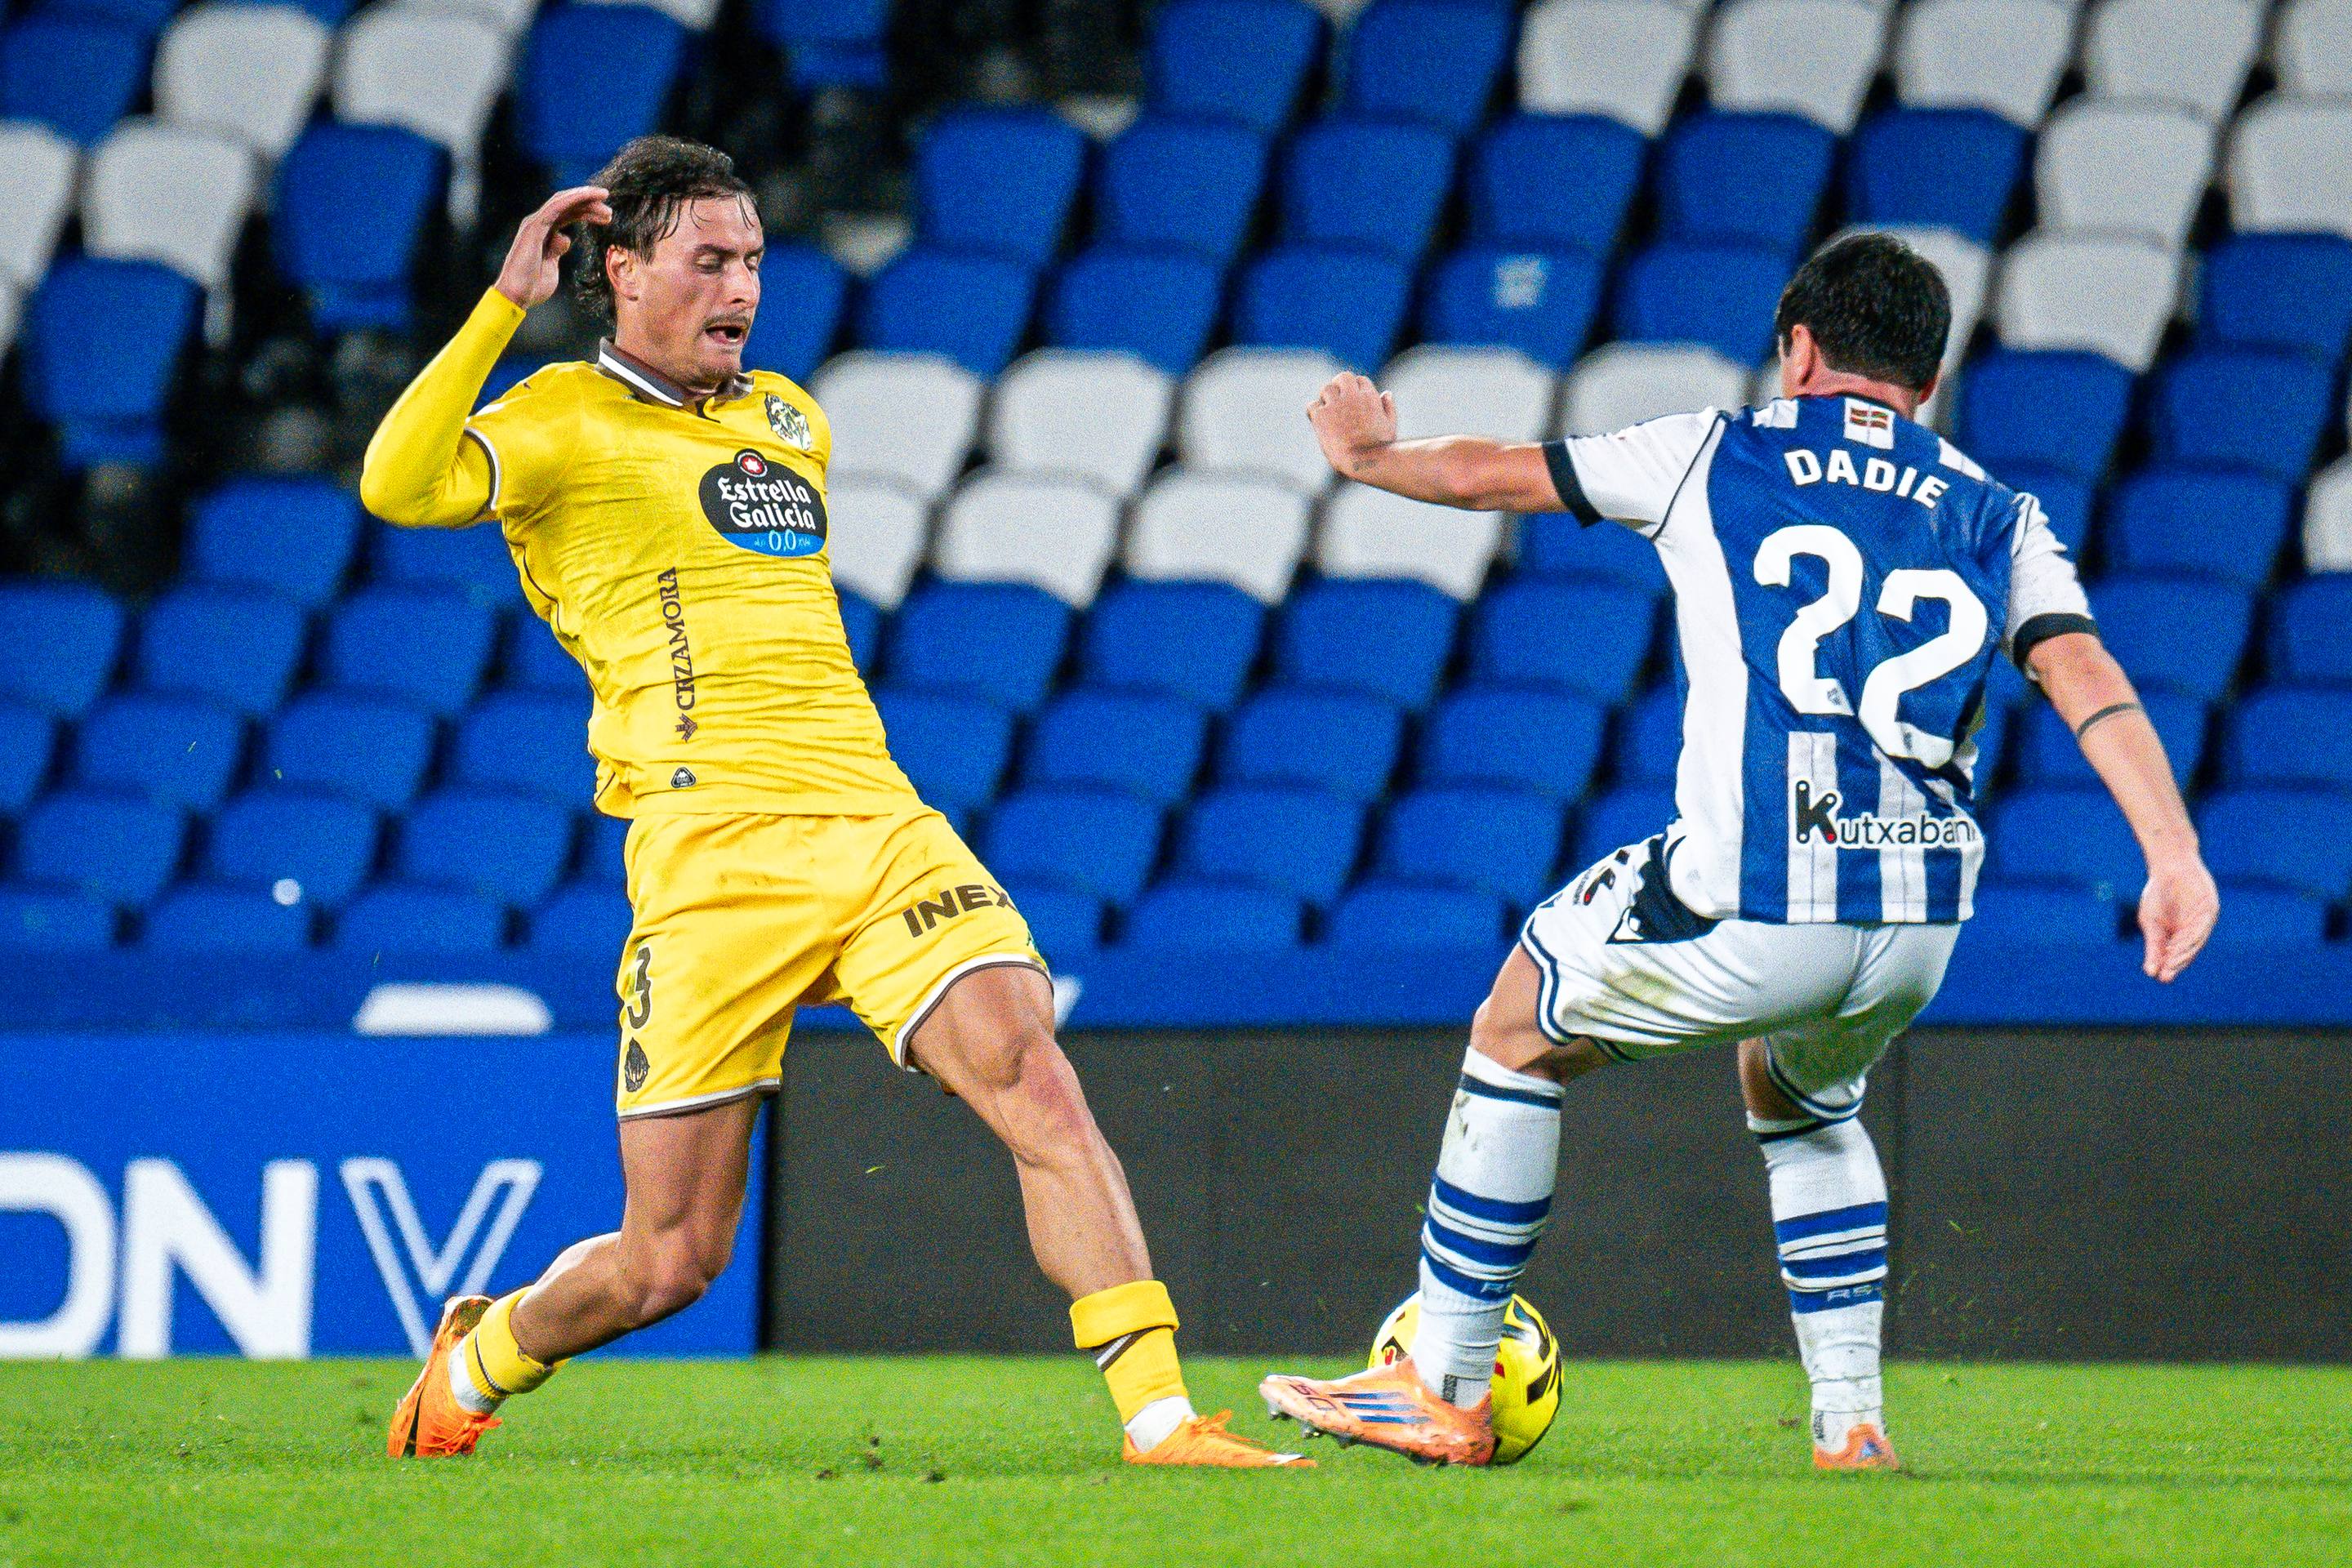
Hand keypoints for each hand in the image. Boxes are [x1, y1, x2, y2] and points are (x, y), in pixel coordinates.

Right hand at [495, 186, 612, 310]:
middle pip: (566, 205)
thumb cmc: (532, 285)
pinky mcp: (534, 227)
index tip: (607, 216)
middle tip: (609, 212)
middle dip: (589, 204)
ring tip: (604, 198)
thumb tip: (565, 238)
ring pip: (562, 201)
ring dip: (584, 197)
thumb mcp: (551, 264)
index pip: (566, 214)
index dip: (586, 211)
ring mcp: (534, 224)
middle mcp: (537, 224)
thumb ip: (557, 250)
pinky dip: (573, 199)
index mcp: (542, 232)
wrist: (516, 296)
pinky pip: (555, 207)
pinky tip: (588, 196)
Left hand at [1307, 372, 1396, 480]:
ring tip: (1329, 412)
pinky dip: (1314, 411)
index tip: (1353, 401)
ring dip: (1327, 398)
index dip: (1356, 389)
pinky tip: (1319, 422)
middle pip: (1342, 377)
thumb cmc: (1380, 448)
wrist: (1362, 461)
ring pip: (1326, 389)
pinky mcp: (1321, 416)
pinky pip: (1312, 405)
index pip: (1359, 381)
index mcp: (1370, 397)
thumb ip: (1389, 408)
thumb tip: (1386, 393)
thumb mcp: (1390, 426)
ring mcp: (1335, 405)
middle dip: (1340, 386)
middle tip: (1337, 399)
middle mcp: (1352, 396)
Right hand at [2137, 853, 2218, 981]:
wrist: (2169, 865)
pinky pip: (2202, 928)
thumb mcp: (2151, 922)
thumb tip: (2150, 972)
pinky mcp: (2210, 911)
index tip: (2160, 977)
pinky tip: (2184, 946)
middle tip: (2167, 976)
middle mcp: (2192, 931)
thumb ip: (2154, 946)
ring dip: (2184, 954)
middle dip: (2176, 963)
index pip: (2174, 954)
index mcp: (2177, 934)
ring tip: (2174, 964)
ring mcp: (2202, 922)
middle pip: (2185, 951)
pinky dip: (2193, 938)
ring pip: (2194, 943)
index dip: (2168, 965)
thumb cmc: (2158, 893)